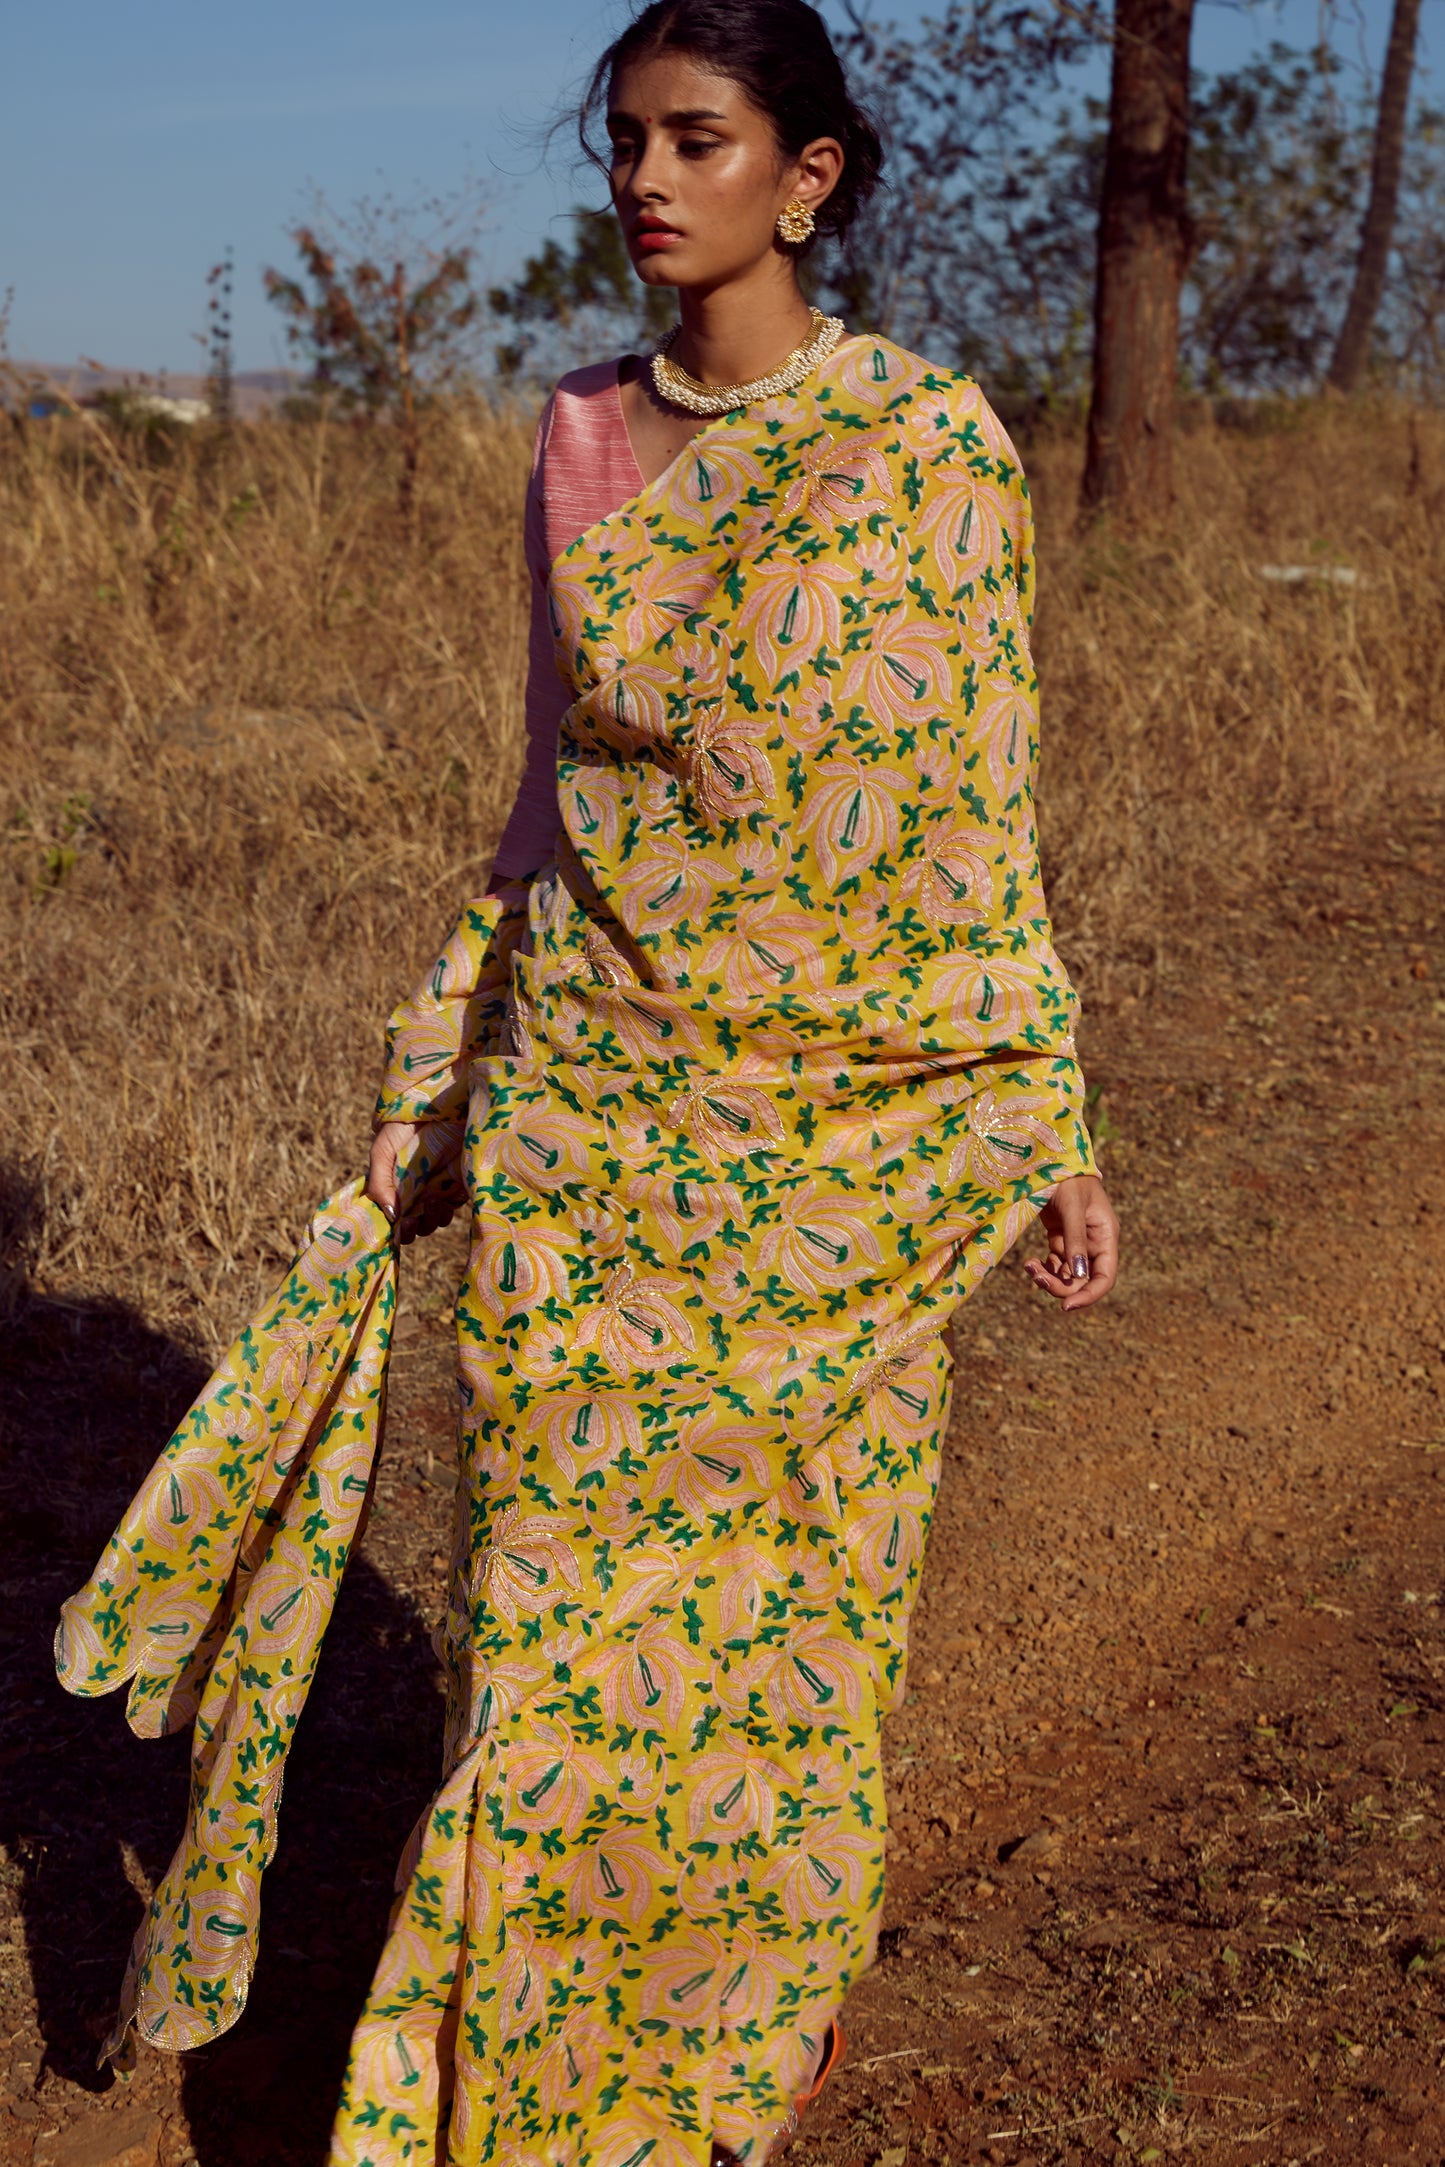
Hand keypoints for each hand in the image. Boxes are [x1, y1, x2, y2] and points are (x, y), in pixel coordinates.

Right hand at [366, 1120, 464, 1244]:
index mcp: (395, 1185)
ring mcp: (439, 1188)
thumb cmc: (405, 1124)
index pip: (394, 1218)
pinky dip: (447, 1210)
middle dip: (412, 1229)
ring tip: (431, 1201)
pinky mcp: (460, 1184)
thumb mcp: (384, 1150)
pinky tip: (442, 1197)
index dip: (394, 1230)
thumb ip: (379, 1182)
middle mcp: (417, 1191)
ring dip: (431, 1220)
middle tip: (410, 1222)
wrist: (441, 1103)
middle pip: (415, 1225)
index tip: (396, 1226)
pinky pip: (453, 1207)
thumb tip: (389, 1215)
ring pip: (434, 1220)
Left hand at [1023, 1174, 1118, 1312]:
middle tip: (1035, 1276)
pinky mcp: (1061, 1237)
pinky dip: (1044, 1268)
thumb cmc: (1067, 1177)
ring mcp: (1077, 1241)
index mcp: (1106, 1236)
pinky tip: (1031, 1263)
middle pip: (1083, 1280)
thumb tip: (1077, 1276)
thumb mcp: (1072, 1207)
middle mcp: (1094, 1243)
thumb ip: (1075, 1240)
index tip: (1066, 1306)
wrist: (1052, 1157)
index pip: (1105, 1277)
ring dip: (1049, 1278)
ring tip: (1029, 1267)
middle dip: (1060, 1286)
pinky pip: (1056, 1264)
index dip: (1089, 1295)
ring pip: (1067, 1275)